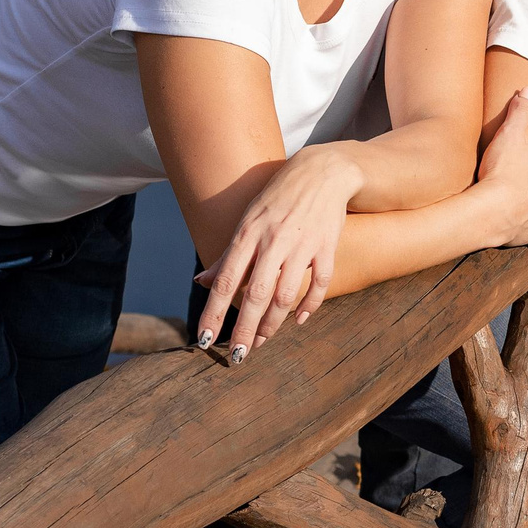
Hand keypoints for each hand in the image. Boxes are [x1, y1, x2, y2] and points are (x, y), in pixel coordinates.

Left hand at [193, 142, 364, 358]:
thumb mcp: (247, 221)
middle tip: (238, 355)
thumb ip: (227, 256)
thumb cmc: (278, 199)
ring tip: (263, 342)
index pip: (225, 281)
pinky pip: (319, 283)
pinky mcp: (326, 246)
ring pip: (285, 294)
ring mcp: (301, 244)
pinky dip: (310, 305)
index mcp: (247, 234)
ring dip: (274, 323)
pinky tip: (299, 319)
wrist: (322, 172)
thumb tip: (200, 282)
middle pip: (254, 294)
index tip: (204, 339)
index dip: (213, 312)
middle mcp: (272, 240)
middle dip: (245, 329)